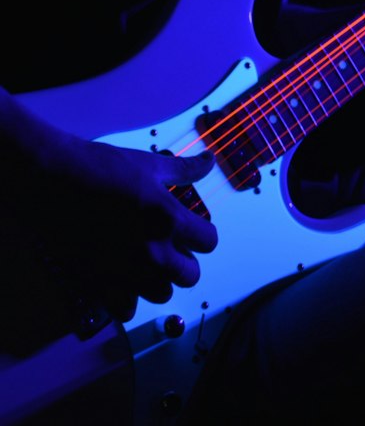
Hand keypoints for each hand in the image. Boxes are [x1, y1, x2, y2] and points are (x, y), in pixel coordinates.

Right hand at [6, 101, 217, 326]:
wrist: (50, 177)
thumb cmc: (100, 167)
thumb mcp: (150, 165)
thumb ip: (185, 169)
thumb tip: (209, 161)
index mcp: (169, 219)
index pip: (208, 241)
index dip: (202, 234)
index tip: (192, 229)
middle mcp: (151, 251)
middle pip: (189, 275)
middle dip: (185, 261)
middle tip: (172, 247)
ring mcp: (124, 270)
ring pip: (161, 294)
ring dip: (160, 281)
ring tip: (148, 262)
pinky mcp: (97, 282)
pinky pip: (125, 309)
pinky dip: (128, 298)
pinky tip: (123, 278)